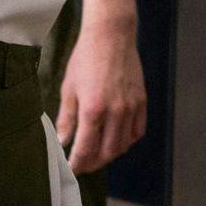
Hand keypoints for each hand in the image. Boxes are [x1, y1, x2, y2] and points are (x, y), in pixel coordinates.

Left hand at [56, 19, 146, 174]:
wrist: (111, 37)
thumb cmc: (86, 59)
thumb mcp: (68, 88)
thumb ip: (67, 118)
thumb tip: (63, 140)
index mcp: (93, 109)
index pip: (86, 148)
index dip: (78, 163)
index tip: (72, 169)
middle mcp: (116, 112)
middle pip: (107, 152)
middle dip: (94, 163)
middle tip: (83, 164)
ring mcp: (131, 108)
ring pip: (124, 145)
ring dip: (110, 154)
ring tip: (97, 154)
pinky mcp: (142, 102)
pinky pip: (137, 132)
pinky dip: (127, 141)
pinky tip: (116, 140)